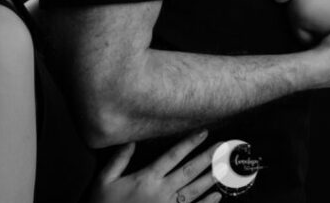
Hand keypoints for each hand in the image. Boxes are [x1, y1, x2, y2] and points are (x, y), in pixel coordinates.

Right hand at [86, 130, 221, 202]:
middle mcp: (161, 192)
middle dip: (208, 158)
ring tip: (225, 167)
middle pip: (190, 171)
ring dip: (211, 178)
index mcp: (146, 178)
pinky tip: (218, 196)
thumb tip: (131, 140)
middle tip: (223, 147)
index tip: (204, 132)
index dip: (189, 143)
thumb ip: (119, 159)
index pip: (173, 156)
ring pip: (195, 190)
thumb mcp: (104, 181)